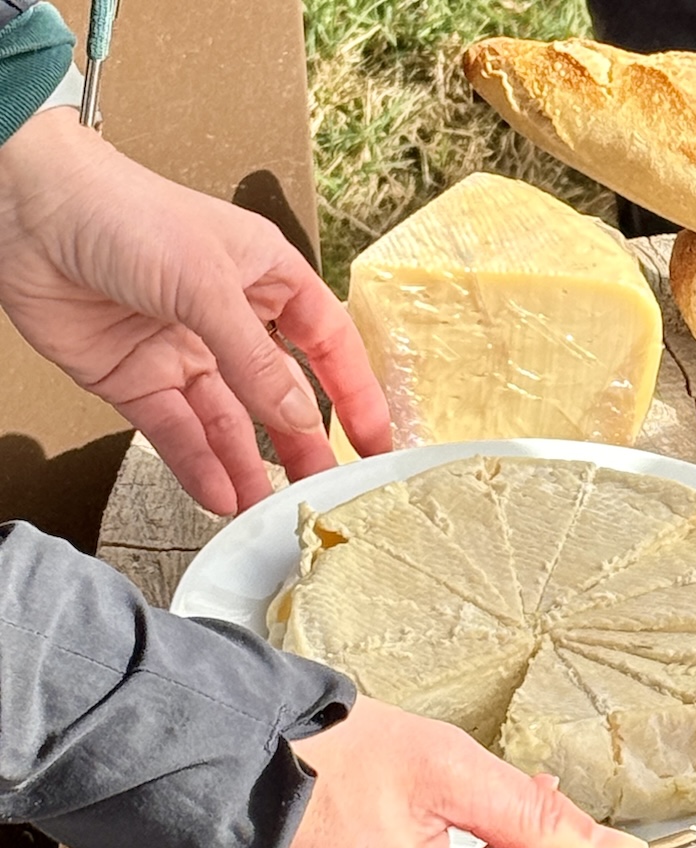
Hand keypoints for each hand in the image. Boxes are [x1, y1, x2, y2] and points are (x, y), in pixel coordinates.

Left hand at [0, 109, 392, 515]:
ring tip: (272, 508)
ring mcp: (184, 352)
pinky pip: (177, 432)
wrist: (23, 209)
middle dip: (304, 443)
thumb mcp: (208, 284)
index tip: (378, 441)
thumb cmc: (122, 211)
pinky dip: (198, 464)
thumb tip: (296, 419)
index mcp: (267, 278)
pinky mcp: (136, 380)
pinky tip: (220, 493)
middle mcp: (230, 319)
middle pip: (281, 395)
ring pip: (229, 423)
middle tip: (327, 489)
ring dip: (249, 465)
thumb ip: (255, 361)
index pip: (329, 345)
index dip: (356, 393)